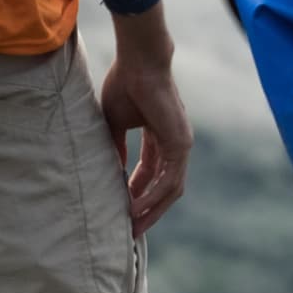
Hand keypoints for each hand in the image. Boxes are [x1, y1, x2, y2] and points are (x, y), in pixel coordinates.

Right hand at [97, 12, 189, 237]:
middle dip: (147, 209)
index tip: (120, 209)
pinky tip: (135, 209)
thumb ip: (115, 147)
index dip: (136, 193)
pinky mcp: (180, 144)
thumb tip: (111, 171)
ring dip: (151, 210)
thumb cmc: (125, 84)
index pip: (151, 174)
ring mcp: (181, 144)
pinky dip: (153, 196)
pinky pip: (169, 180)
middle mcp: (175, 143)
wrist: (139, 62)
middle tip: (129, 230)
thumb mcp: (115, 123)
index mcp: (160, 136)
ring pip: (170, 189)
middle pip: (164, 187)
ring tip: (131, 227)